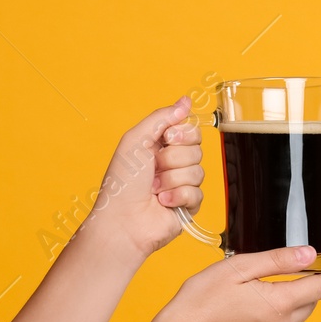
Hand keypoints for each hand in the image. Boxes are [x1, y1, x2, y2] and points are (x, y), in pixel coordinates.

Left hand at [84, 95, 204, 260]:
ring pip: (198, 171)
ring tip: (154, 189)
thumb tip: (186, 100)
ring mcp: (181, 184)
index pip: (190, 130)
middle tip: (154, 168)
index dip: (183, 133)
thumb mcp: (136, 140)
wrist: (123, 220)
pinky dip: (177, 196)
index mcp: (160, 146)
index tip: (167, 138)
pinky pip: (197, 193)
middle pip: (197, 149)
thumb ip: (162, 117)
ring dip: (171, 179)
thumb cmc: (122, 182)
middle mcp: (172, 163)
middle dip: (173, 158)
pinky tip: (162, 202)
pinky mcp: (188, 205)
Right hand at [148, 245, 320, 321]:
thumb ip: (276, 261)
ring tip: (246, 300)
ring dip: (283, 306)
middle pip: (306, 302)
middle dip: (298, 288)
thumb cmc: (200, 300)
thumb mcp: (237, 268)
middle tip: (264, 279)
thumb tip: (309, 255)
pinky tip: (248, 319)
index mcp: (278, 303)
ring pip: (294, 319)